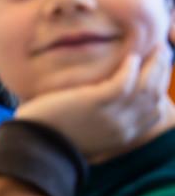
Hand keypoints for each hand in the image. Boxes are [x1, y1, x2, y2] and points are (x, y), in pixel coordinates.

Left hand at [14, 47, 171, 161]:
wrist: (33, 147)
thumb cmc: (51, 137)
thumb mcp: (85, 132)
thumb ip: (99, 119)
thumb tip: (99, 100)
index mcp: (122, 136)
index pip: (154, 112)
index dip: (160, 90)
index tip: (159, 72)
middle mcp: (123, 128)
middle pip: (154, 96)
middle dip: (163, 72)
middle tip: (163, 51)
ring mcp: (112, 116)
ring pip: (146, 88)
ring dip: (154, 65)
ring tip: (155, 48)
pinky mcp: (95, 103)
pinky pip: (124, 84)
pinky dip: (130, 70)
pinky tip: (131, 58)